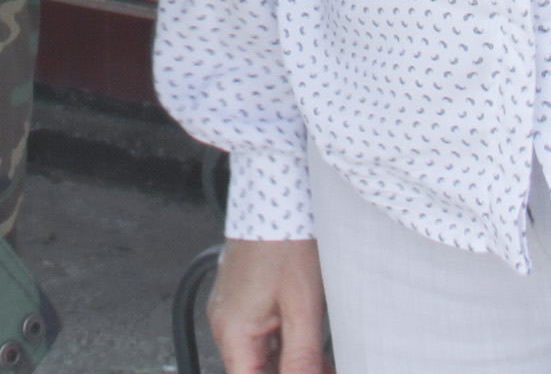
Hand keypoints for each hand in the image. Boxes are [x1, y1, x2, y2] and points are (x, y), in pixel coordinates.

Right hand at [209, 239, 328, 373]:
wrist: (277, 194)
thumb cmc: (287, 240)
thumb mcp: (304, 307)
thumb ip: (303, 357)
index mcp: (232, 331)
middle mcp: (225, 323)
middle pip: (254, 371)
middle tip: (325, 368)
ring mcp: (232, 311)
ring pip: (260, 357)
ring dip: (291, 365)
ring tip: (325, 364)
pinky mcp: (243, 300)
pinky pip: (261, 337)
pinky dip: (285, 348)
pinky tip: (313, 352)